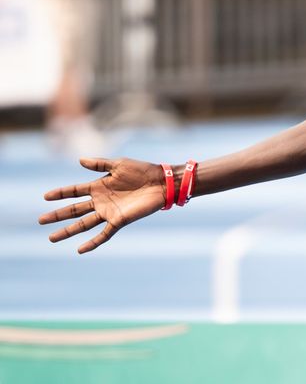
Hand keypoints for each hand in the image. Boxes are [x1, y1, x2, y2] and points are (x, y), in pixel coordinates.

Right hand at [39, 158, 164, 253]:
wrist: (161, 182)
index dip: (60, 193)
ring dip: (68, 231)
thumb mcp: (118, 164)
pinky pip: (104, 234)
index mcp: (98, 186)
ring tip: (51, 237)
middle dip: (57, 215)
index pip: (74, 191)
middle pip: (74, 210)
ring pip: (83, 224)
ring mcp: (109, 212)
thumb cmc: (142, 170)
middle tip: (40, 220)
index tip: (45, 196)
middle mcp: (100, 201)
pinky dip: (92, 242)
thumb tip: (79, 160)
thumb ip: (99, 164)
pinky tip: (80, 249)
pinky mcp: (119, 221)